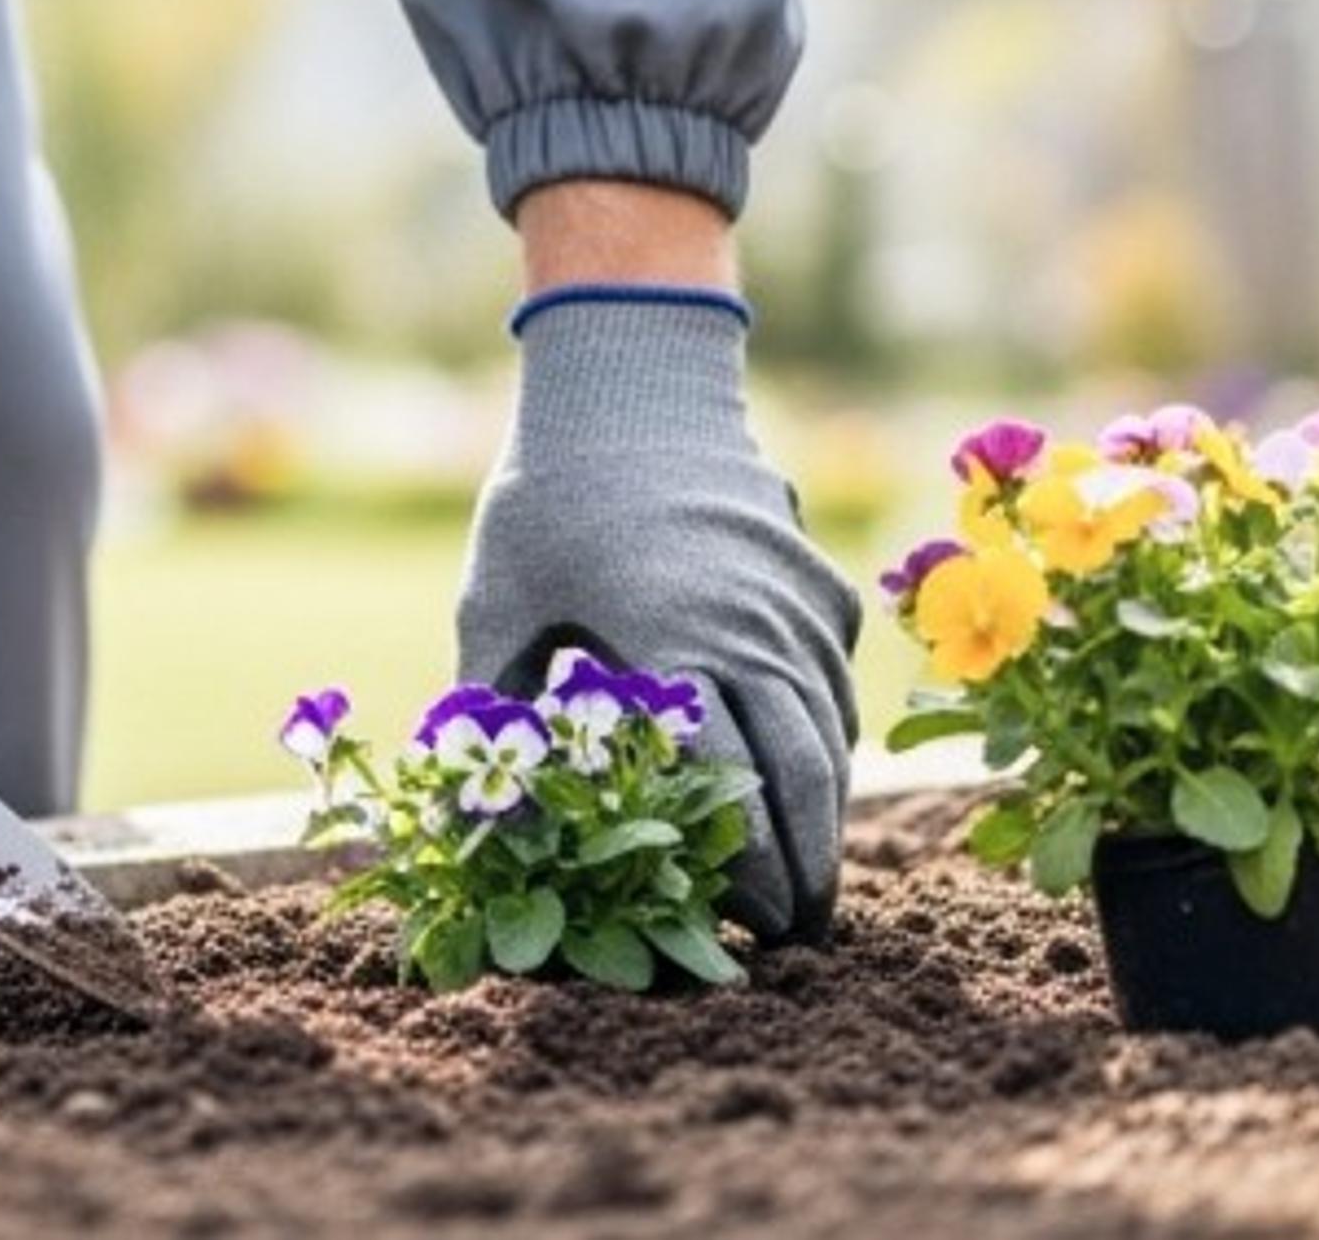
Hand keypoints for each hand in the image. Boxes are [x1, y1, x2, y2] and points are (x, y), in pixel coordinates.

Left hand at [455, 293, 860, 940]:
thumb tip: (482, 817)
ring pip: (833, 734)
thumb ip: (497, 714)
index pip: (729, 788)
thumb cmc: (547, 497)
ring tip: (805, 886)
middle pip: (804, 776)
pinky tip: (806, 784)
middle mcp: (755, 630)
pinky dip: (830, 741)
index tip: (735, 929)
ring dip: (827, 813)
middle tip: (792, 940)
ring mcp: (799, 606)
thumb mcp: (498, 608)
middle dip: (805, 868)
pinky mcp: (818, 584)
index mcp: (673, 644)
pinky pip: (836, 684)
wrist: (631, 376)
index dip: (740, 869)